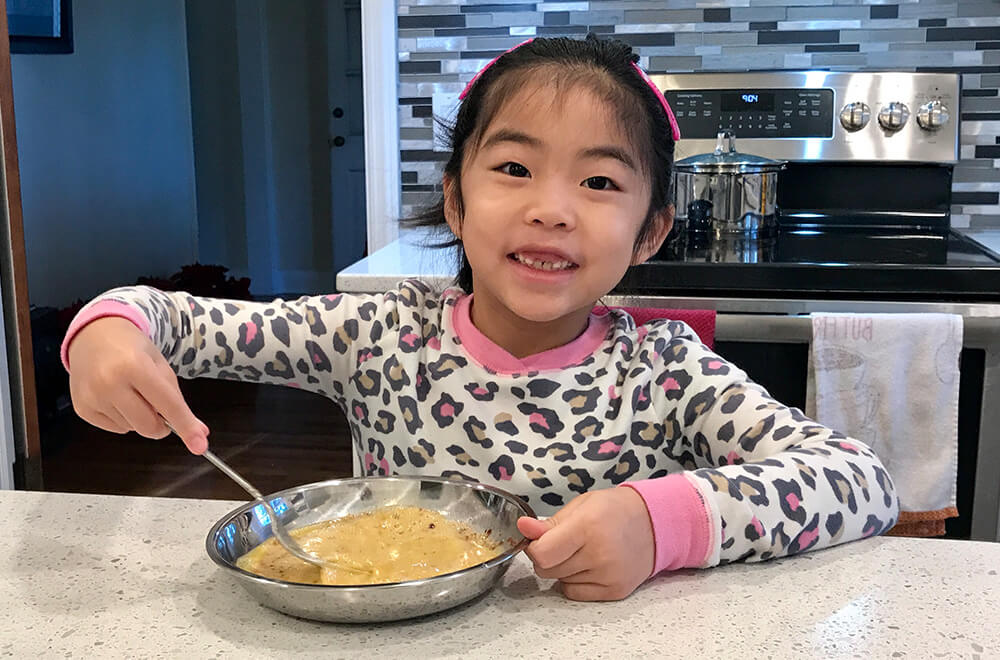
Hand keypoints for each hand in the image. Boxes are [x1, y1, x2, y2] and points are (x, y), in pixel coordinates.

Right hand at [67, 317, 208, 453]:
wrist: (94, 335)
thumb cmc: (132, 349)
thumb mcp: (160, 365)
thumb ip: (178, 400)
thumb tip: (199, 433)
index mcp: (135, 366)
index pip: (168, 405)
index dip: (186, 426)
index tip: (200, 445)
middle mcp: (109, 382)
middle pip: (148, 426)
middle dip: (162, 425)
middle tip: (160, 408)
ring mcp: (92, 397)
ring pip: (132, 428)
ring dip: (139, 417)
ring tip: (131, 392)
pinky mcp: (81, 409)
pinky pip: (115, 429)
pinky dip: (123, 419)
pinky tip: (116, 397)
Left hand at [516, 487, 654, 600]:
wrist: (652, 524)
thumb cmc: (614, 510)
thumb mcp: (580, 506)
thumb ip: (549, 523)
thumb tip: (523, 528)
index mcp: (588, 527)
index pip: (542, 554)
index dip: (534, 547)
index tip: (539, 539)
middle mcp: (599, 554)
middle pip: (547, 570)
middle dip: (547, 557)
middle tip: (565, 543)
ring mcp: (608, 576)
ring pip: (559, 581)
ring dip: (562, 569)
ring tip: (583, 551)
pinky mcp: (614, 591)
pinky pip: (574, 594)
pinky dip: (574, 582)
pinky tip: (589, 566)